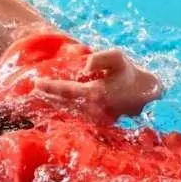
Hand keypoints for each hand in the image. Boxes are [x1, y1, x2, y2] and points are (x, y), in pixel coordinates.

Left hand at [32, 48, 162, 122]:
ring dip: (54, 104)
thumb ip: (101, 58)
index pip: (67, 91)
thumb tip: (85, 65)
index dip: (51, 87)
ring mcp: (96, 119)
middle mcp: (94, 109)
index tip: (37, 82)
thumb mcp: (118, 58)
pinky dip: (65, 110)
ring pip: (69, 111)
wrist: (145, 93)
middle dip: (48, 96)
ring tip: (41, 95)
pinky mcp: (98, 123)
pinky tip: (56, 104)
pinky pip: (77, 117)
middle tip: (35, 89)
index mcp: (95, 93)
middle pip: (63, 103)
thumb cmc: (128, 73)